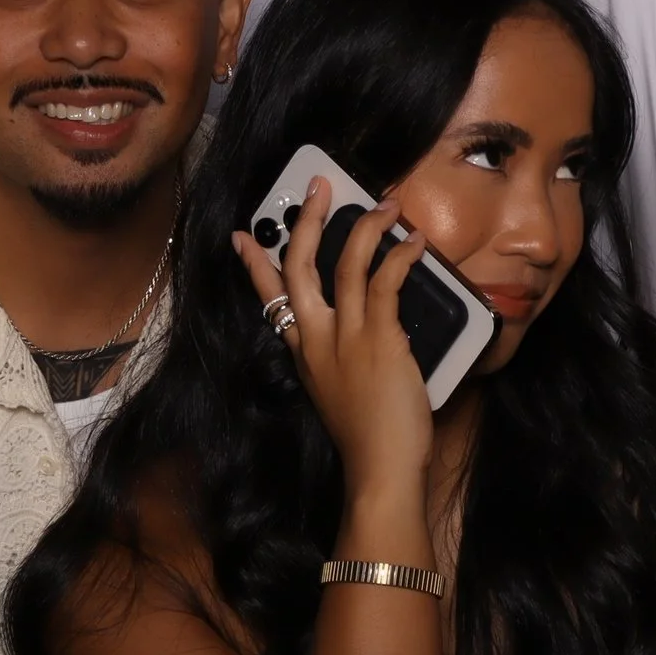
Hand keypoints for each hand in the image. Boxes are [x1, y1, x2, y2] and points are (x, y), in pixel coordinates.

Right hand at [233, 177, 435, 497]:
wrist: (379, 468)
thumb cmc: (369, 438)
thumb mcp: (339, 392)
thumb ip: (342, 359)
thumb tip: (368, 334)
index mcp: (304, 352)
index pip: (271, 298)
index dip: (255, 264)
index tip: (239, 236)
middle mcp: (317, 338)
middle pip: (299, 267)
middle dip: (308, 221)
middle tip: (319, 186)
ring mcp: (346, 336)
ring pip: (344, 264)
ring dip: (365, 227)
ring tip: (386, 204)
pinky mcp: (380, 337)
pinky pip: (385, 281)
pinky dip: (401, 256)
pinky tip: (415, 242)